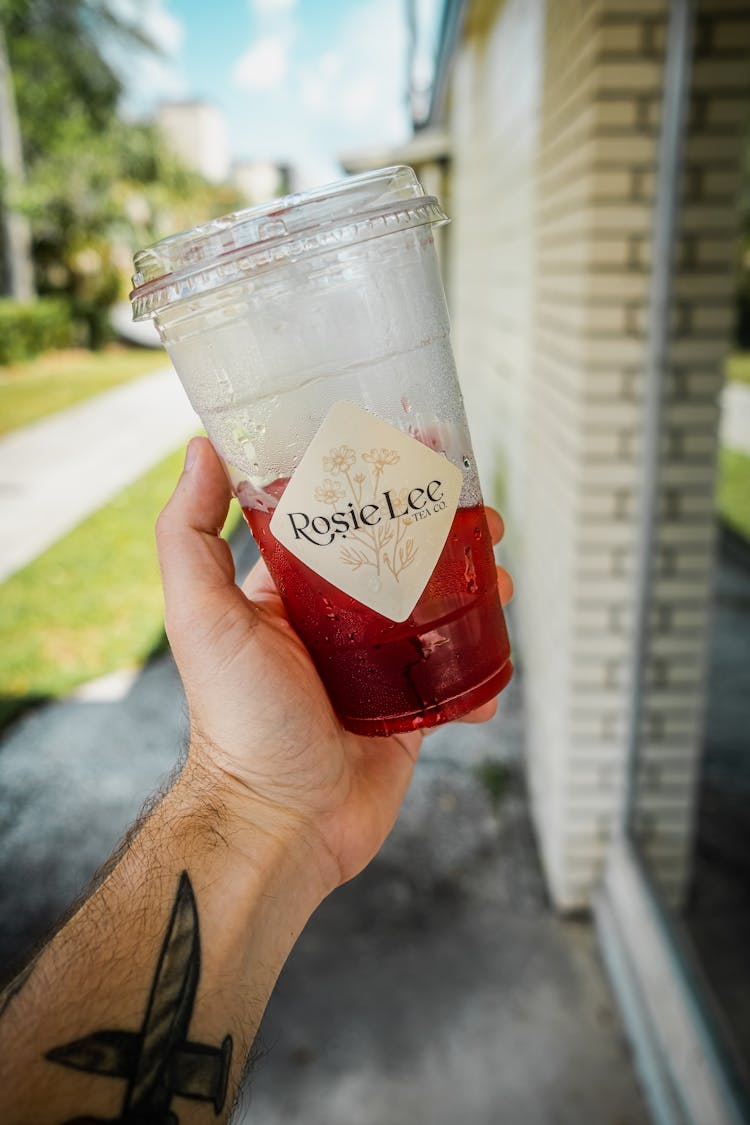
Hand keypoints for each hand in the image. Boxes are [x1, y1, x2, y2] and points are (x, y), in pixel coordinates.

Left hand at [156, 437, 512, 895]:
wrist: (282, 823)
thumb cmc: (237, 720)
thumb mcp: (203, 615)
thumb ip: (191, 534)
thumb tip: (200, 448)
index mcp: (291, 594)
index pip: (339, 523)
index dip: (379, 490)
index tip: (415, 460)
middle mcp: (334, 625)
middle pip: (401, 562)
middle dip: (445, 537)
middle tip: (483, 519)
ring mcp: (376, 669)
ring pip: (438, 614)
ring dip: (475, 592)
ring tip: (501, 582)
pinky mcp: (409, 714)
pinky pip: (454, 680)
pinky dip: (480, 671)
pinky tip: (492, 666)